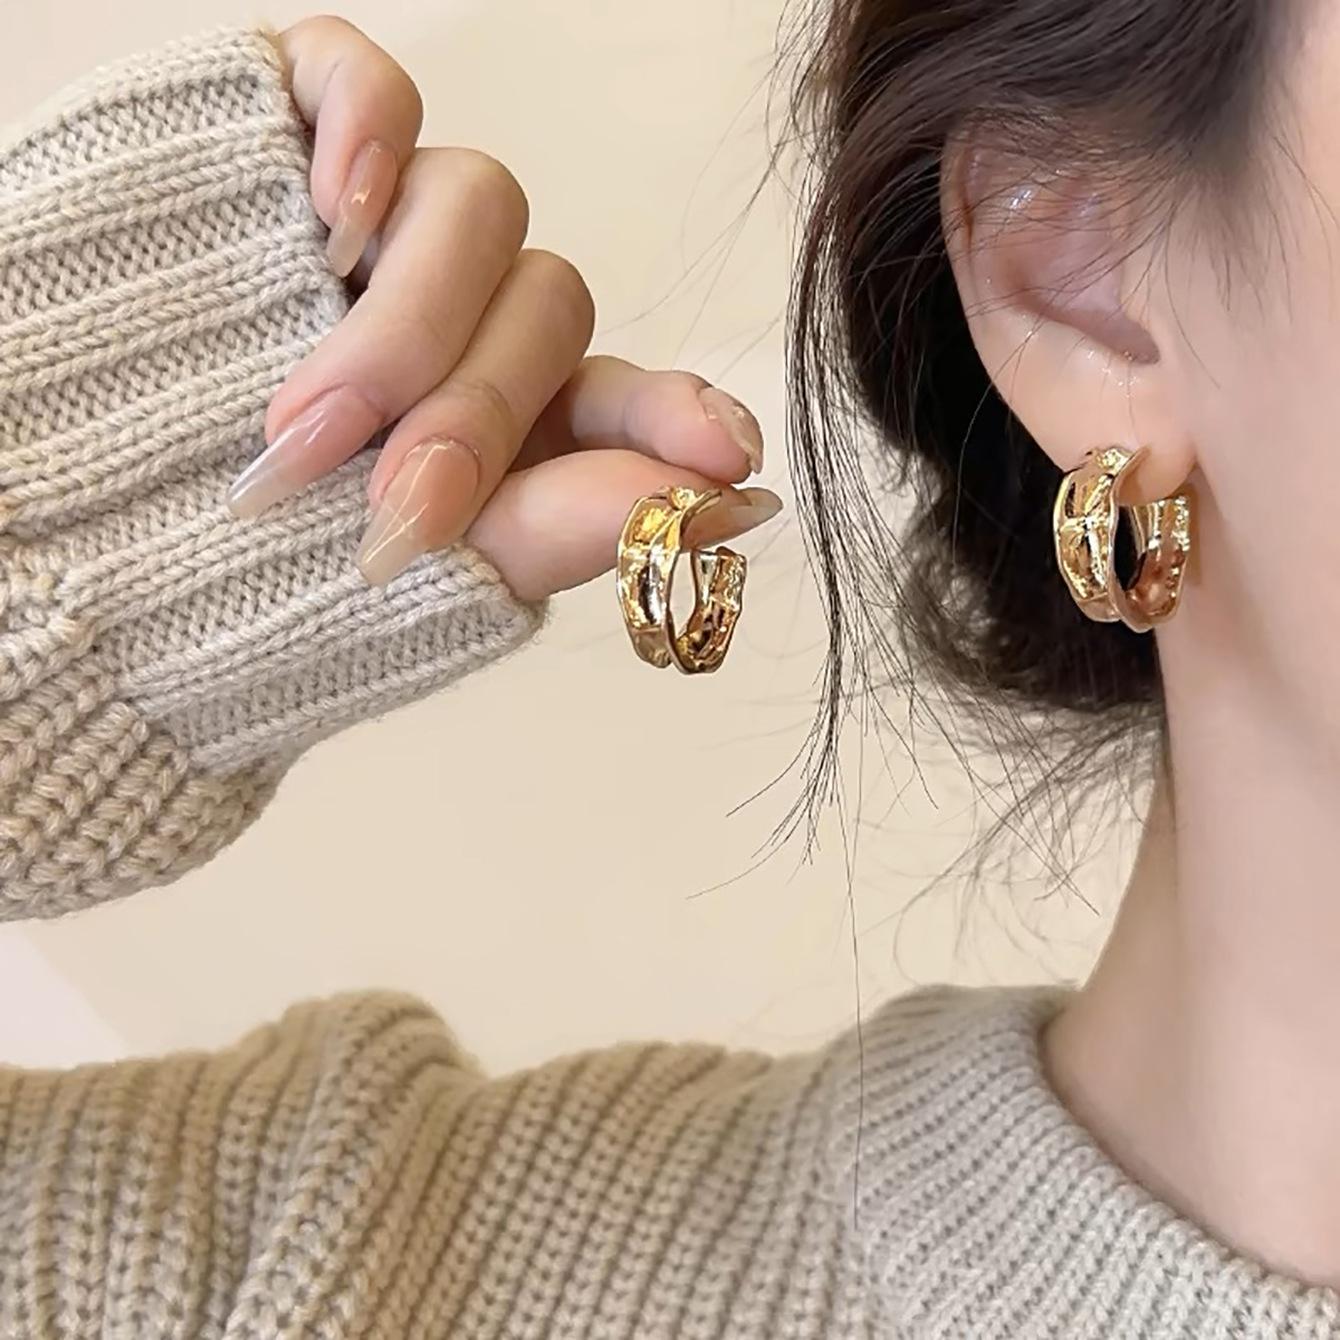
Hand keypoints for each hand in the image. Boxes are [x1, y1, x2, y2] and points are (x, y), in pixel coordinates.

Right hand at [227, 17, 781, 600]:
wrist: (73, 545)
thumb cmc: (239, 570)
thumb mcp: (419, 570)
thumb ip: (573, 527)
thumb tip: (739, 503)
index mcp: (503, 417)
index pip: (620, 388)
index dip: (673, 413)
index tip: (723, 458)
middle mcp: (459, 315)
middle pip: (550, 306)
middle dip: (480, 409)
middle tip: (400, 502)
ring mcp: (379, 234)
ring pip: (478, 207)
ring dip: (410, 322)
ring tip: (312, 422)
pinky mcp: (290, 148)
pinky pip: (368, 84)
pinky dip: (367, 135)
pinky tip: (335, 220)